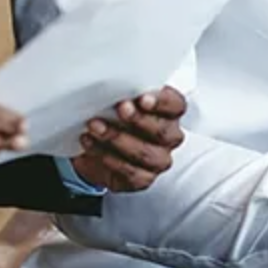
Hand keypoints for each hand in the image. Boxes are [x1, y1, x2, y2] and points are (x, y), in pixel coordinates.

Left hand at [70, 85, 185, 191]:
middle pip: (163, 131)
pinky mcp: (142, 179)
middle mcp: (169, 137)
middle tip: (120, 108)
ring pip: (145, 153)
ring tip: (95, 127)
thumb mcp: (121, 101)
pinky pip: (129, 171)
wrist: (97, 148)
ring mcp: (158, 160)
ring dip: (117, 138)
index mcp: (171, 113)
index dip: (162, 102)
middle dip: (139, 119)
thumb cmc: (115, 119)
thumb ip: (126, 94)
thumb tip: (115, 88)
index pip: (176, 105)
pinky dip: (107, 157)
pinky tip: (91, 144)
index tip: (143, 98)